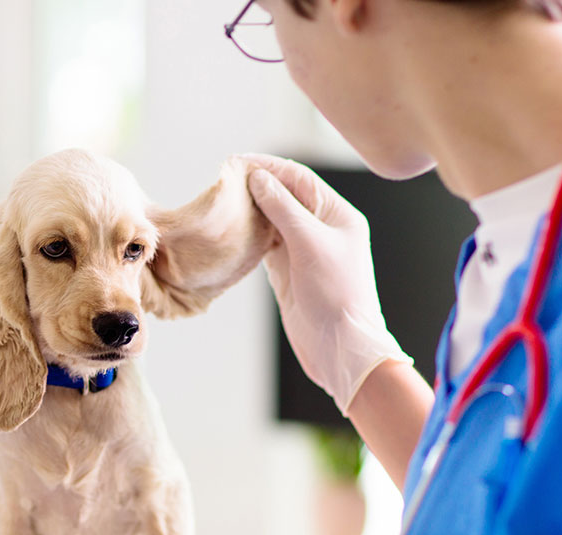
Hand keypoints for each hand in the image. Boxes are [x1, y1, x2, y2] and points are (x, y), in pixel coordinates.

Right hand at [244, 154, 410, 413]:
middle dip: (256, 185)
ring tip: (223, 200)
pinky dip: (248, 234)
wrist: (339, 345)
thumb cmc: (336, 293)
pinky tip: (231, 228)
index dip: (269, 167)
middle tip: (223, 179)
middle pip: (285, 195)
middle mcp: (322, 228)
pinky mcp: (288, 270)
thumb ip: (284, 208)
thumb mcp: (311, 244)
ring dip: (250, 209)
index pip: (299, 179)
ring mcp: (304, 249)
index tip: (236, 162)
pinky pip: (265, 243)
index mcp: (338, 215)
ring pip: (272, 219)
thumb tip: (259, 179)